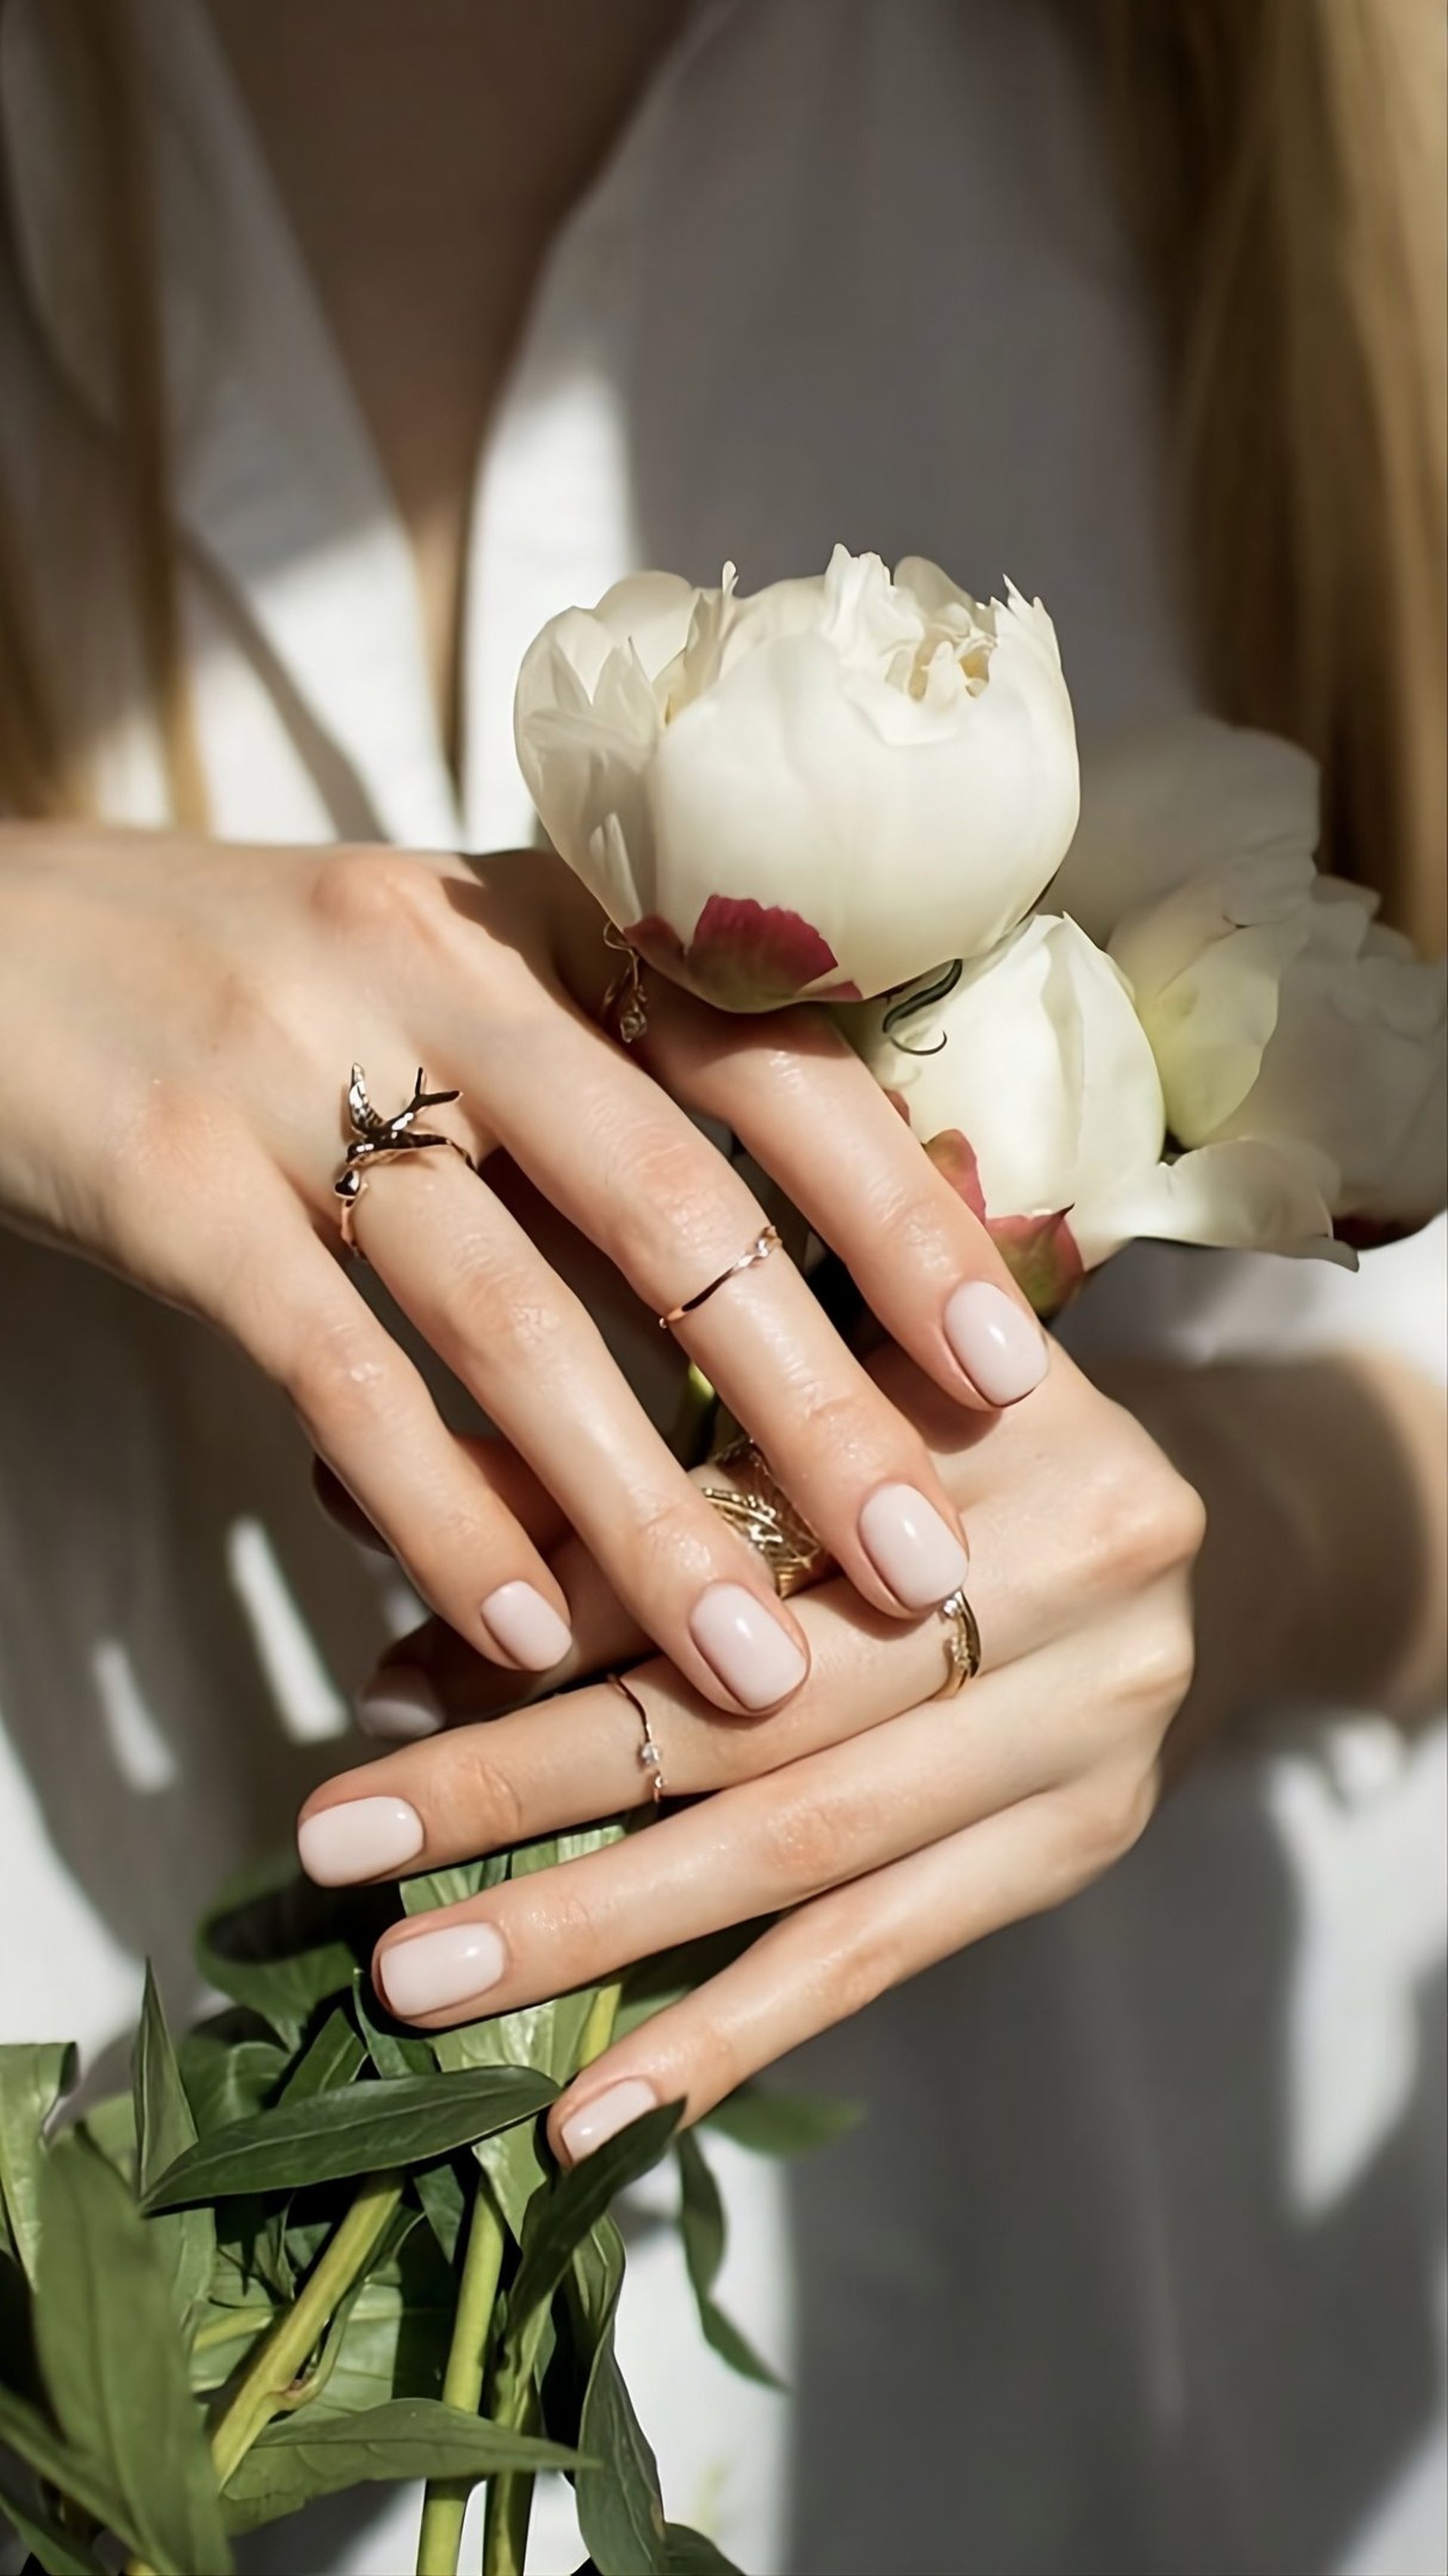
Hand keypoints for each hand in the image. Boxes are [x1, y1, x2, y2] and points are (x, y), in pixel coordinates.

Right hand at [0, 823, 1045, 1712]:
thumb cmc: (257, 1002)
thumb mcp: (447, 1002)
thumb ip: (600, 1119)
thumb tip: (790, 1313)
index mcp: (541, 915)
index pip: (771, 1055)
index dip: (901, 1211)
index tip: (1013, 1367)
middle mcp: (439, 963)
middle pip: (673, 1201)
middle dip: (812, 1404)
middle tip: (927, 1568)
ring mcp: (293, 1062)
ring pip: (513, 1310)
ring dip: (645, 1507)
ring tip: (752, 1666)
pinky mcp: (166, 1174)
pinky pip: (334, 1367)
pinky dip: (435, 1508)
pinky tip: (513, 1633)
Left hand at [295, 1339, 1204, 2157]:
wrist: (1178, 1526)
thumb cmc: (928, 1438)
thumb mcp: (791, 1399)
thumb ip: (603, 1454)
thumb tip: (358, 1502)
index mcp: (987, 1398)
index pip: (730, 1521)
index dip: (545, 1609)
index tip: (376, 1694)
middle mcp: (1080, 1553)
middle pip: (761, 1693)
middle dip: (530, 1781)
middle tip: (345, 1850)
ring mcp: (1095, 1716)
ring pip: (805, 1843)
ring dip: (598, 1929)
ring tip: (427, 1986)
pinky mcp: (1083, 1840)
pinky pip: (885, 1951)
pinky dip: (731, 2035)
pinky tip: (594, 2112)